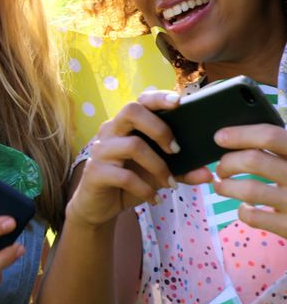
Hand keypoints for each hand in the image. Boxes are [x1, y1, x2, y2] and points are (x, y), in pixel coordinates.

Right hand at [67, 90, 185, 227]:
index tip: (180, 102)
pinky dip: (145, 189)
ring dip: (158, 166)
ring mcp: (100, 150)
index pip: (140, 101)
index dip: (159, 98)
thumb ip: (181, 170)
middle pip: (132, 111)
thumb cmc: (128, 182)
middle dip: (160, 128)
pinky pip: (125, 176)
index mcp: (125, 125)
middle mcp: (110, 131)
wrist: (98, 206)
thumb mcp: (157, 174)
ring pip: (133, 146)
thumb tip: (208, 174)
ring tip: (170, 183)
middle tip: (176, 150)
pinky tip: (154, 198)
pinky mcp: (95, 171)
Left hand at [191, 123, 286, 237]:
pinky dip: (242, 210)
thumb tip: (231, 136)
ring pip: (249, 189)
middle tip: (221, 168)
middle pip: (253, 160)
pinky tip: (245, 207)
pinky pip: (252, 216)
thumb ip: (277, 147)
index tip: (220, 137)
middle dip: (227, 163)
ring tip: (221, 186)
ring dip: (225, 186)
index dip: (240, 135)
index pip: (270, 136)